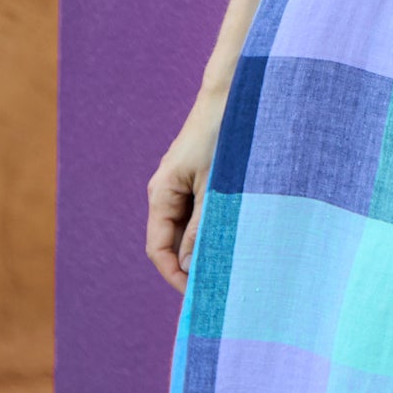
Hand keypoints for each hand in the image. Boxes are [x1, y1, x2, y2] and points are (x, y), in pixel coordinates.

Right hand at [145, 90, 226, 294]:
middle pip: (171, 242)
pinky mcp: (198, 179)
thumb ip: (202, 227)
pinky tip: (234, 238)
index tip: (197, 295)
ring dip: (204, 247)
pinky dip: (212, 228)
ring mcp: (182, 185)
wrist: (232, 97)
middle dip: (190, 265)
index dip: (174, 275)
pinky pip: (200, 213)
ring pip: (188, 229)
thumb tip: (189, 266)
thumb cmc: (222, 137)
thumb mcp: (215, 187)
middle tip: (218, 288)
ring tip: (230, 266)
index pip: (158, 248)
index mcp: (161, 194)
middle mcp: (166, 192)